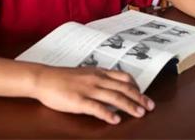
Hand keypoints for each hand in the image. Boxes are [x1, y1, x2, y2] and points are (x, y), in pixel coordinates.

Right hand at [31, 66, 154, 124]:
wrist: (44, 79)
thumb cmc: (63, 78)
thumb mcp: (85, 73)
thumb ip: (99, 79)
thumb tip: (113, 86)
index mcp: (99, 73)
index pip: (123, 78)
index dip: (136, 87)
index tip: (144, 94)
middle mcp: (97, 80)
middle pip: (123, 88)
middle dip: (139, 98)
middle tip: (150, 106)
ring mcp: (88, 90)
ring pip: (114, 97)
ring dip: (129, 106)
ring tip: (139, 113)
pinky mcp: (79, 101)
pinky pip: (96, 108)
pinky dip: (108, 114)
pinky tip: (116, 120)